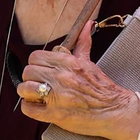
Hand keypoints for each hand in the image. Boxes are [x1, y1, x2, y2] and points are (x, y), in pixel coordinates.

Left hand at [17, 22, 138, 139]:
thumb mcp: (90, 62)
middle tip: (39, 83)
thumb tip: (87, 25)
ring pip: (24, 89)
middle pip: (28, 72)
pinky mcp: (54, 114)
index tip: (41, 70)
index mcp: (67, 62)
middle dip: (31, 78)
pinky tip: (39, 107)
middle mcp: (60, 77)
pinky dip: (30, 108)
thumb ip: (83, 43)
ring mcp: (56, 96)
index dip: (36, 64)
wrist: (114, 110)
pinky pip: (28, 108)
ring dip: (28, 93)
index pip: (35, 56)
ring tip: (37, 96)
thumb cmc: (102, 87)